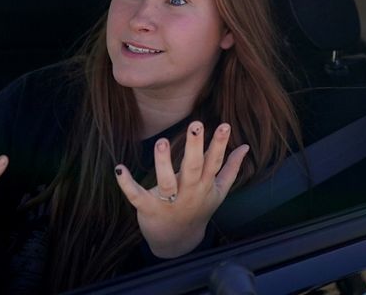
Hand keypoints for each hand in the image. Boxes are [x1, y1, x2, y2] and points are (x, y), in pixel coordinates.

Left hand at [114, 121, 248, 258]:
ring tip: (162, 141)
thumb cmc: (199, 209)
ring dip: (163, 163)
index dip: (220, 144)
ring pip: (166, 182)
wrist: (178, 241)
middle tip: (196, 125)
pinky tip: (120, 168)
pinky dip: (127, 184)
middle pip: (192, 168)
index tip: (224, 125)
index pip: (214, 162)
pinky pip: (137, 196)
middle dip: (194, 147)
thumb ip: (231, 168)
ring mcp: (168, 201)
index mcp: (205, 185)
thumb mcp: (219, 191)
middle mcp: (188, 192)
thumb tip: (246, 146)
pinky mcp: (148, 208)